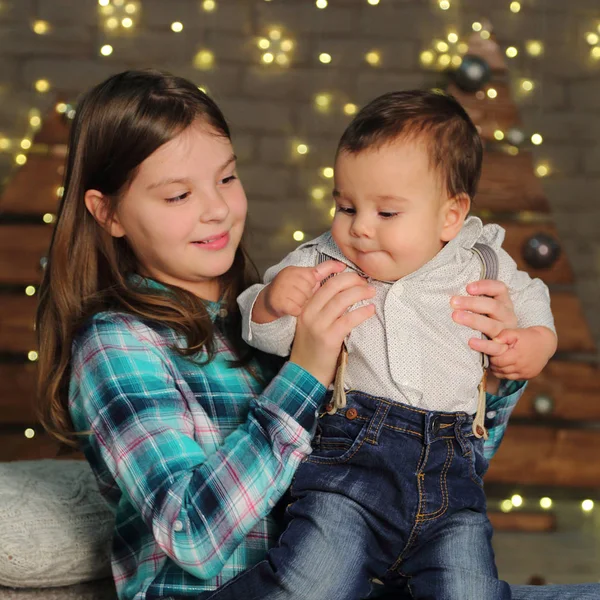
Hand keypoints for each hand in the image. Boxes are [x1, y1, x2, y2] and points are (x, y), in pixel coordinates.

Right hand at [253, 261, 345, 323]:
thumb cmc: (291, 292)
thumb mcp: (304, 280)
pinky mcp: (280, 302)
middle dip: (312, 298)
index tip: (341, 269)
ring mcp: (284, 289)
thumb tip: (342, 265)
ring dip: (305, 307)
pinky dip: (296, 313)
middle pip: (312, 290)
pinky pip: (297, 310)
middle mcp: (289, 277)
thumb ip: (321, 273)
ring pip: (306, 301)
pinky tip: (293, 311)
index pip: (316, 271)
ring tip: (298, 305)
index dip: (331, 269)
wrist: (268, 303)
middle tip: (305, 300)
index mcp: (297, 271)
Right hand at [290, 263, 375, 386]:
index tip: (356, 277)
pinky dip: (362, 312)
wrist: (305, 372)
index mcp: (305, 307)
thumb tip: (345, 292)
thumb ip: (322, 308)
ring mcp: (318, 325)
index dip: (343, 276)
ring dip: (360, 292)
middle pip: (333, 286)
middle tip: (365, 282)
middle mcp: (309, 313)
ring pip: (341, 300)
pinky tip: (370, 309)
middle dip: (353, 280)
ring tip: (371, 292)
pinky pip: (348, 319)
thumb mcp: (311, 323)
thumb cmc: (312, 347)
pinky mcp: (329, 338)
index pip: (324, 283)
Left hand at [451, 279, 516, 357]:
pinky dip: (483, 345)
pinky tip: (470, 341)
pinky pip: (495, 348)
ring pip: (492, 325)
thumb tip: (454, 296)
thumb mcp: (486, 308)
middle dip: (472, 303)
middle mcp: (508, 316)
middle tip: (453, 302)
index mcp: (504, 302)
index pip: (500, 289)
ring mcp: (506, 332)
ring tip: (455, 316)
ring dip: (473, 320)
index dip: (485, 286)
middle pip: (494, 306)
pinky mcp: (503, 348)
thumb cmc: (487, 320)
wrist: (502, 345)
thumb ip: (475, 300)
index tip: (468, 288)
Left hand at [488, 326, 556, 379]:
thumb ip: (503, 336)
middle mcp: (521, 367)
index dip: (490, 356)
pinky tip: (505, 365)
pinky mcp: (527, 377)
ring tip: (498, 359)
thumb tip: (494, 341)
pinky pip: (510, 378)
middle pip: (499, 369)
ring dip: (498, 369)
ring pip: (503, 375)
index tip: (487, 351)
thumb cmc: (528, 336)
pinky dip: (505, 373)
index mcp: (517, 356)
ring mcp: (524, 374)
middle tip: (493, 355)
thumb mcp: (515, 332)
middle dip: (493, 362)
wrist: (545, 343)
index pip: (497, 361)